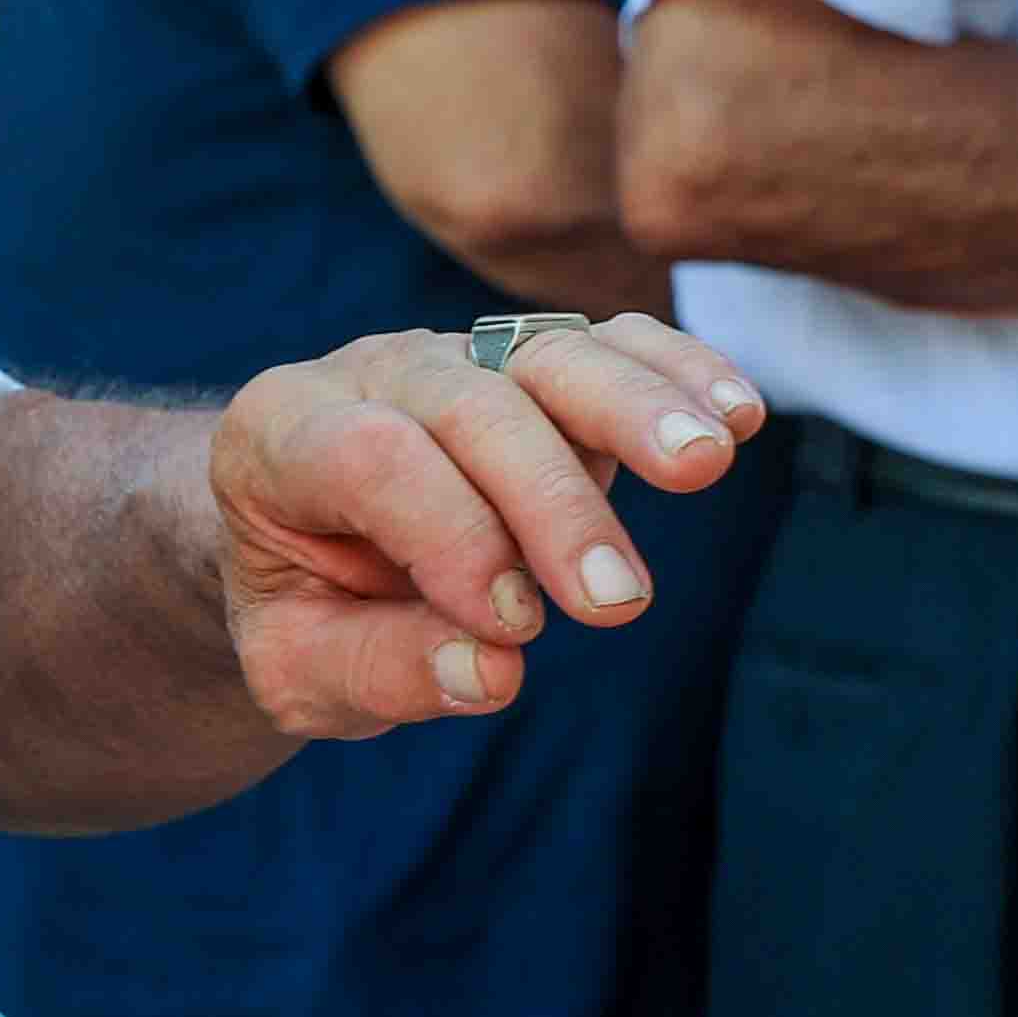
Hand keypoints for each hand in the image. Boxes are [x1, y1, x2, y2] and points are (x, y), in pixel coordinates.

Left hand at [202, 312, 763, 740]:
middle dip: (552, 501)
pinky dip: (677, 371)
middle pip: (474, 402)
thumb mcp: (299, 669)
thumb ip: (377, 671)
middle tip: (617, 603)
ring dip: (636, 409)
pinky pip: (612, 345)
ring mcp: (462, 355)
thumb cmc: (299, 611)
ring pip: (552, 354)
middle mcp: (373, 374)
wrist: (300, 545)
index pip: (371, 457)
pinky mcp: (538, 366)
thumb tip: (491, 670)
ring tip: (706, 466)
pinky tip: (736, 416)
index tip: (516, 628)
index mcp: (280, 432)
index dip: (449, 534)